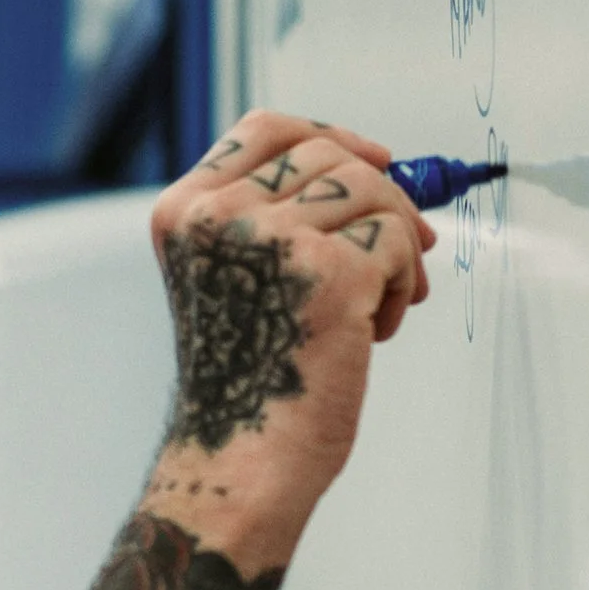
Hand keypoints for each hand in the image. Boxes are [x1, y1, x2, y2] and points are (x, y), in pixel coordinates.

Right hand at [146, 111, 435, 567]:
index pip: (265, 128)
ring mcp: (272, 239)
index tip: (377, 160)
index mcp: (185, 213)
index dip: (330, 135)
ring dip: (394, 247)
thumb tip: (383, 172)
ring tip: (377, 308)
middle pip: (330, 154)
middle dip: (381, 198)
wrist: (244, 461)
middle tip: (402, 255)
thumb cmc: (248, 385)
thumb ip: (278, 218)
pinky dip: (402, 286)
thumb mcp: (236, 281)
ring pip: (373, 192)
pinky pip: (398, 241)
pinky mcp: (329, 271)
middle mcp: (219, 216)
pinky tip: (375, 333)